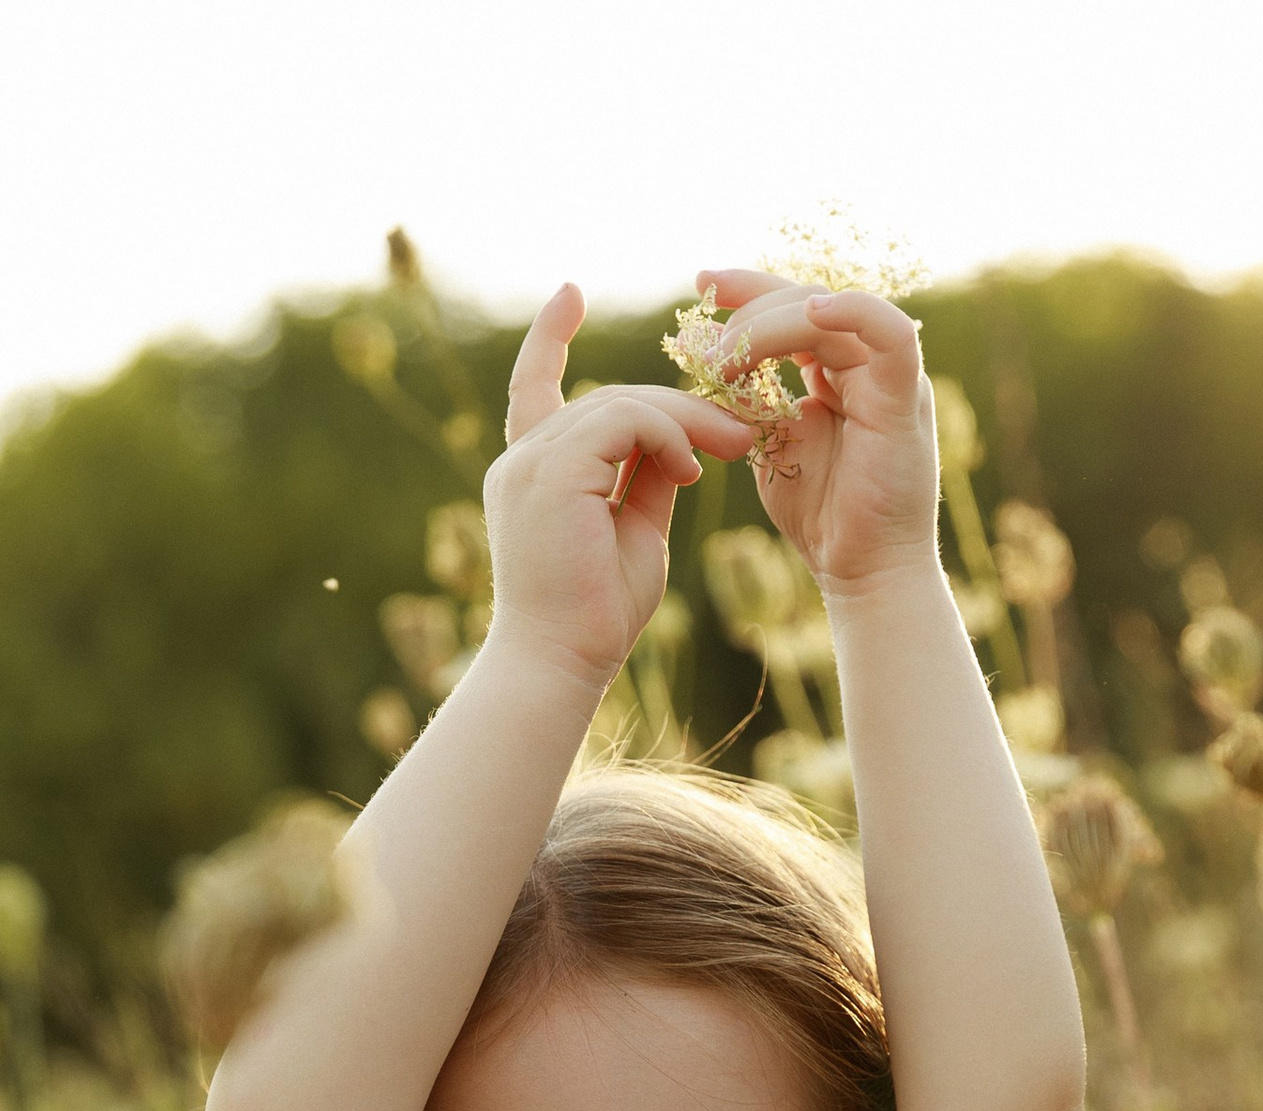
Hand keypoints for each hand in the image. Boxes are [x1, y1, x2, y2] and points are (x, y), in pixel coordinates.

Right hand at [487, 283, 757, 692]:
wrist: (561, 667)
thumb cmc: (596, 618)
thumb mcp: (634, 532)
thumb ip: (648, 479)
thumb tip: (681, 442)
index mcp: (533, 473)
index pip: (533, 387)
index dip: (549, 338)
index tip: (570, 293)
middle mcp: (523, 460)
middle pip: (608, 399)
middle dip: (678, 407)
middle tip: (740, 429)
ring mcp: (531, 464)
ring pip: (620, 403)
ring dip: (685, 420)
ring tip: (733, 445)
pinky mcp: (553, 473)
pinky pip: (623, 421)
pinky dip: (666, 434)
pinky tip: (694, 465)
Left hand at [686, 273, 941, 598]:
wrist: (862, 572)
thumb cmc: (821, 517)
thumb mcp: (772, 445)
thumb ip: (753, 401)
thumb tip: (712, 357)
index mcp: (840, 372)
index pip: (794, 309)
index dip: (748, 291)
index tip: (700, 285)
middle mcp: (868, 365)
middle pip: (808, 301)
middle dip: (749, 306)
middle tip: (701, 339)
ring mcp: (889, 378)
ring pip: (832, 315)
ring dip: (769, 327)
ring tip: (724, 360)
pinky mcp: (903, 399)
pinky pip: (889, 335)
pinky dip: (853, 312)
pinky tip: (812, 312)